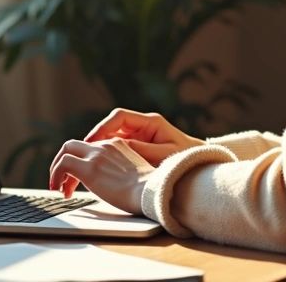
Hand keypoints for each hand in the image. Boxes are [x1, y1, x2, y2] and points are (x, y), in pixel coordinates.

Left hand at [48, 138, 149, 214]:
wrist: (151, 191)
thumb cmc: (147, 190)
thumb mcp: (134, 173)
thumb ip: (119, 171)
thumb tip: (110, 186)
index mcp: (116, 145)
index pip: (90, 148)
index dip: (79, 161)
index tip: (76, 177)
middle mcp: (104, 146)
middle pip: (73, 145)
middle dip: (62, 161)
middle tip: (60, 179)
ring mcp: (95, 155)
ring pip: (65, 152)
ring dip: (57, 170)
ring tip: (56, 187)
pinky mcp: (88, 168)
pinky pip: (63, 165)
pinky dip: (56, 176)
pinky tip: (60, 191)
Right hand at [60, 109, 203, 197]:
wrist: (201, 167)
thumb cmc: (187, 160)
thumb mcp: (166, 156)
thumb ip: (143, 150)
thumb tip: (120, 146)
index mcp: (150, 122)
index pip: (119, 116)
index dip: (103, 127)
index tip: (92, 141)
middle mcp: (142, 127)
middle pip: (112, 126)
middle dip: (96, 138)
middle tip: (84, 152)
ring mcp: (139, 137)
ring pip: (112, 138)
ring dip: (99, 148)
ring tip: (88, 162)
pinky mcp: (138, 150)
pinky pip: (117, 149)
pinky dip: (107, 157)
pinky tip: (100, 168)